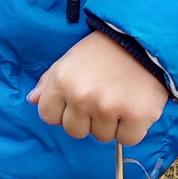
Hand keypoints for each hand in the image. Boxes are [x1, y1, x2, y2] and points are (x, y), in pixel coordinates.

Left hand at [28, 31, 168, 145]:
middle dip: (87, 119)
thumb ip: (49, 81)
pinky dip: (133, 128)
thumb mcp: (70, 59)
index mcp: (61, 81)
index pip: (48, 117)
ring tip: (120, 97)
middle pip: (75, 131)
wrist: (145, 39)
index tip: (78, 100)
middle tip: (102, 97)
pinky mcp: (136, 116)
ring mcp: (108, 108)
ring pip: (102, 136)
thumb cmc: (104, 50)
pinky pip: (127, 139)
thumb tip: (32, 100)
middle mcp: (81, 96)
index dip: (63, 110)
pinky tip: (134, 106)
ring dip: (111, 123)